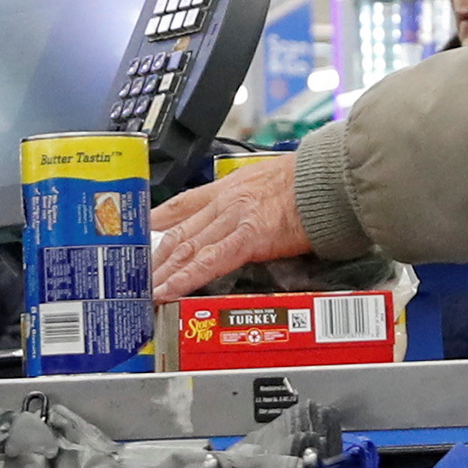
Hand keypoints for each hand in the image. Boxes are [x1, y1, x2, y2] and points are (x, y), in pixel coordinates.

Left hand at [152, 155, 312, 299]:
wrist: (329, 179)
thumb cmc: (311, 180)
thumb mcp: (272, 178)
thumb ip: (255, 197)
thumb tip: (256, 213)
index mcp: (231, 187)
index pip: (184, 204)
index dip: (159, 219)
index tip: (143, 232)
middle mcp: (226, 201)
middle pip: (180, 231)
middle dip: (157, 256)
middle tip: (138, 275)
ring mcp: (234, 219)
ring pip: (188, 248)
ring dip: (165, 271)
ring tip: (148, 289)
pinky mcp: (248, 238)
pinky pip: (210, 262)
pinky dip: (186, 278)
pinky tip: (170, 290)